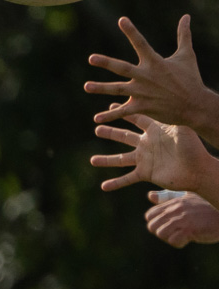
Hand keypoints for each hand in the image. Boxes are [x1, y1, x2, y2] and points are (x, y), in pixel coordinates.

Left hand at [87, 15, 218, 142]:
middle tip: (91, 58)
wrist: (195, 105)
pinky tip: (96, 119)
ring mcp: (142, 92)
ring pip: (117, 90)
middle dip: (106, 62)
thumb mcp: (187, 56)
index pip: (141, 43)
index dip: (132, 31)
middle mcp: (146, 76)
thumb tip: (186, 16)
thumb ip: (183, 35)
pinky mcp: (142, 107)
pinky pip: (122, 112)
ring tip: (86, 87)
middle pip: (122, 68)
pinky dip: (110, 115)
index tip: (121, 20)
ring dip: (101, 89)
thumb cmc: (190, 79)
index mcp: (155, 62)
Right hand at [90, 113, 217, 192]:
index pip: (137, 119)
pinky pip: (127, 179)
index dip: (125, 113)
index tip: (111, 107)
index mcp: (155, 131)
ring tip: (92, 161)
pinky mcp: (146, 173)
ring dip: (106, 160)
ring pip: (120, 160)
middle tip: (97, 128)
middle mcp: (147, 144)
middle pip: (124, 137)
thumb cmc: (193, 147)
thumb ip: (169, 116)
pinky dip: (115, 183)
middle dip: (110, 133)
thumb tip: (162, 101)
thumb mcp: (182, 129)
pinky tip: (104, 187)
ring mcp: (145, 159)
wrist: (198, 169)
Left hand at [145, 190, 218, 247]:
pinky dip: (179, 243)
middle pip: (152, 227)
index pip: (150, 215)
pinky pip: (173, 241)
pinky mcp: (190, 230)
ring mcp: (183, 219)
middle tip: (175, 232)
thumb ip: (169, 197)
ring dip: (170, 238)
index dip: (156, 223)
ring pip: (161, 234)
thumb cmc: (210, 207)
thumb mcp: (189, 197)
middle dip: (161, 232)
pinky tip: (189, 239)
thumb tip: (150, 196)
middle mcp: (176, 210)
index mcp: (174, 202)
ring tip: (183, 235)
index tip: (168, 225)